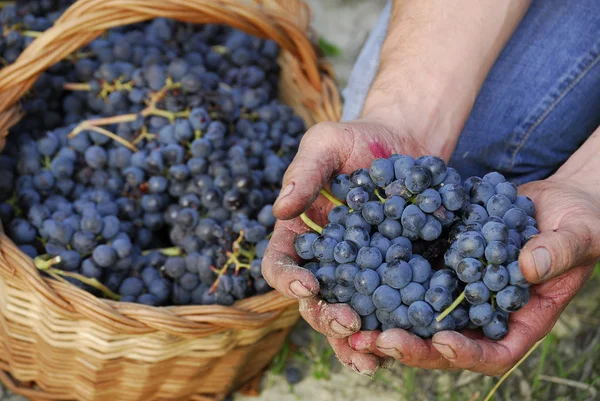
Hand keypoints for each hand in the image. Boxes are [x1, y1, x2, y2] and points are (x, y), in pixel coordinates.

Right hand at [262, 117, 429, 374]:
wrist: (405, 143)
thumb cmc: (357, 140)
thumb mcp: (326, 143)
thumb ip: (304, 173)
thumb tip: (280, 209)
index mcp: (299, 234)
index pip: (281, 263)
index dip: (287, 278)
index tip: (307, 285)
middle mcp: (324, 261)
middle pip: (312, 300)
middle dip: (325, 315)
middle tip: (348, 322)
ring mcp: (357, 273)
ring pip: (344, 315)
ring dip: (351, 339)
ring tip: (369, 357)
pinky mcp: (390, 276)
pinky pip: (383, 309)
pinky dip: (384, 331)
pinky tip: (396, 347)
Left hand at [355, 174, 595, 374]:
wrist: (554, 199)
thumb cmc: (579, 220)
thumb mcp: (579, 232)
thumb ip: (559, 250)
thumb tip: (529, 265)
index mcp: (522, 318)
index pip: (496, 352)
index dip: (469, 354)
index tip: (443, 342)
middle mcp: (484, 313)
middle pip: (446, 344)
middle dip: (412, 347)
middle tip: (377, 342)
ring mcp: (459, 291)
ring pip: (421, 319)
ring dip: (386, 325)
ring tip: (353, 326)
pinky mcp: (440, 266)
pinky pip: (412, 281)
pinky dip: (386, 286)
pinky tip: (357, 281)